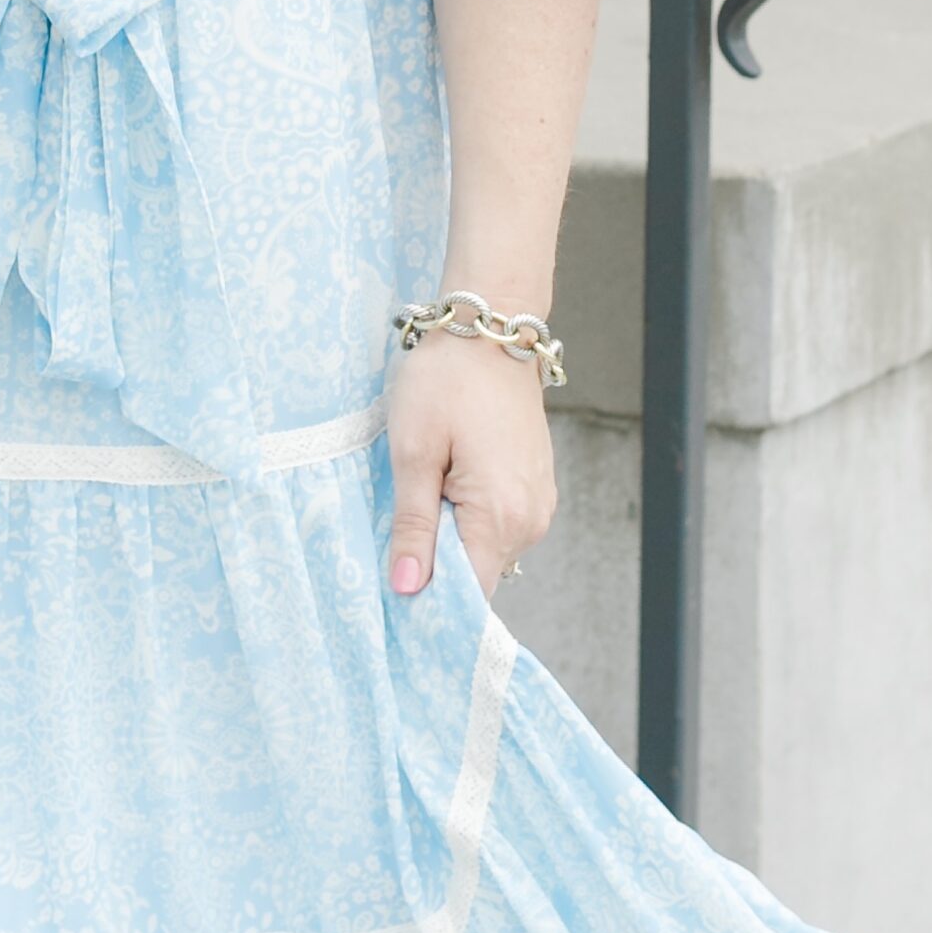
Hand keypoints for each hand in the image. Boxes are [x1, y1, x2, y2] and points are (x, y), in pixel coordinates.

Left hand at [383, 332, 554, 604]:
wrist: (491, 330)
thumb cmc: (446, 382)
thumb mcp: (413, 451)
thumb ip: (413, 525)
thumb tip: (407, 589)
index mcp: (501, 516)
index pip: (469, 595)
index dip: (430, 602)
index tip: (393, 597)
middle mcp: (530, 520)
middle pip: (477, 574)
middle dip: (435, 565)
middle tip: (394, 534)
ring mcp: (538, 504)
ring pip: (485, 550)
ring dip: (451, 537)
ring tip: (421, 495)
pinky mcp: (535, 487)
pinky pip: (497, 524)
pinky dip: (468, 517)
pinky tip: (443, 485)